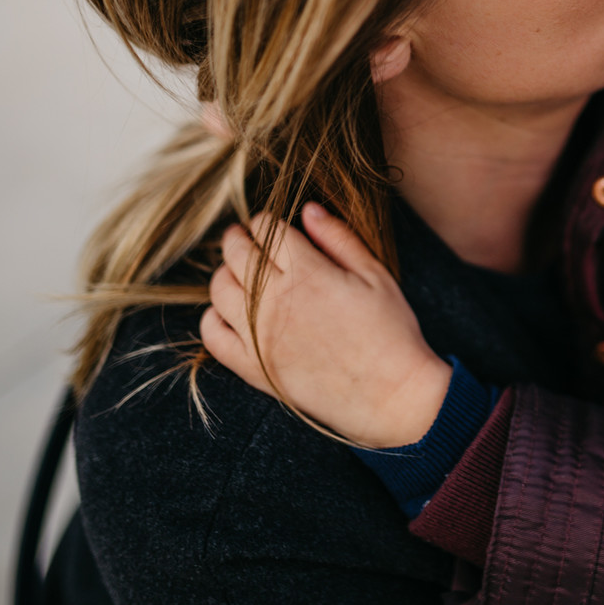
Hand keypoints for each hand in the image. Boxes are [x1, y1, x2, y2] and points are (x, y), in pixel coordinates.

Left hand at [201, 203, 451, 448]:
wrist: (390, 395)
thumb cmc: (390, 331)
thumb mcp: (376, 274)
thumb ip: (339, 238)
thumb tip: (308, 209)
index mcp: (308, 273)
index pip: (267, 230)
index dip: (265, 220)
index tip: (269, 223)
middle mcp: (276, 301)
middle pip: (236, 254)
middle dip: (238, 238)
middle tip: (243, 236)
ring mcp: (259, 336)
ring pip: (219, 290)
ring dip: (224, 273)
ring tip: (237, 271)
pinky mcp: (253, 367)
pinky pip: (213, 336)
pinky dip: (212, 318)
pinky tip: (228, 313)